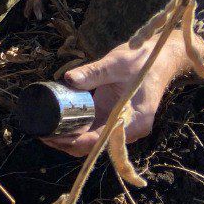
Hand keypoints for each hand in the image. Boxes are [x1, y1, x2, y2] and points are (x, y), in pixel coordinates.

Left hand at [43, 31, 195, 156]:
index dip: (75, 141)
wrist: (161, 58)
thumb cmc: (144, 60)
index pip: (101, 140)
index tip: (53, 136)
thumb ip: (94, 72)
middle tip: (42, 134)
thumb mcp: (117, 63)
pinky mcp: (115, 119)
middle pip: (94, 146)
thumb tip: (68, 79)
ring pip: (92, 141)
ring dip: (70, 139)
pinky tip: (58, 124)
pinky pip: (94, 130)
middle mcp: (129, 129)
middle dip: (67, 143)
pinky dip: (77, 130)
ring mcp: (122, 125)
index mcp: (135, 121)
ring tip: (45, 131)